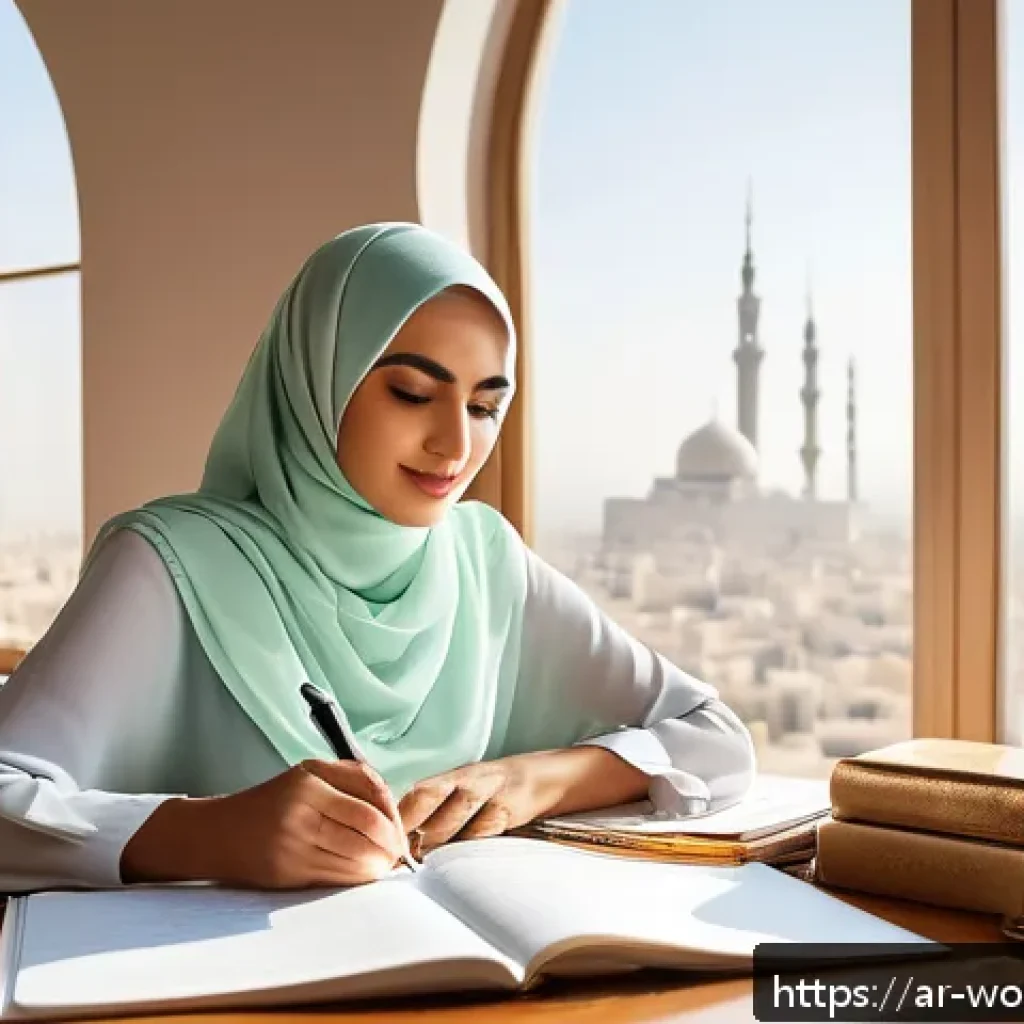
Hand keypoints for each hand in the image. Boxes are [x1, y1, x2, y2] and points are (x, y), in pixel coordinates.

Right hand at [201, 759, 407, 888]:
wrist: (217, 833)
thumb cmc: (272, 801)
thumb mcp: (308, 774)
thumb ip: (353, 779)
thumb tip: (393, 807)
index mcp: (309, 782)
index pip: (369, 804)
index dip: (394, 821)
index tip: (400, 831)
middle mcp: (301, 812)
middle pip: (368, 832)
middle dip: (391, 846)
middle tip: (399, 853)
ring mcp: (294, 845)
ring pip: (355, 859)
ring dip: (378, 866)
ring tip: (384, 865)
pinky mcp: (288, 873)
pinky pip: (336, 878)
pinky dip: (357, 879)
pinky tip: (363, 875)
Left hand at [398, 748, 650, 856]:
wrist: (550, 775)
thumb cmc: (497, 790)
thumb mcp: (465, 792)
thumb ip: (436, 812)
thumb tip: (399, 841)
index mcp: (453, 776)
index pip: (418, 792)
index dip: (398, 814)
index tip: (379, 837)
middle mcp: (470, 779)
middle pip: (432, 798)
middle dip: (411, 826)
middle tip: (394, 852)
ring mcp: (493, 791)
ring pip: (459, 815)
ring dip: (439, 838)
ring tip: (421, 860)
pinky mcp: (515, 807)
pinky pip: (489, 827)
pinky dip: (472, 843)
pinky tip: (459, 858)